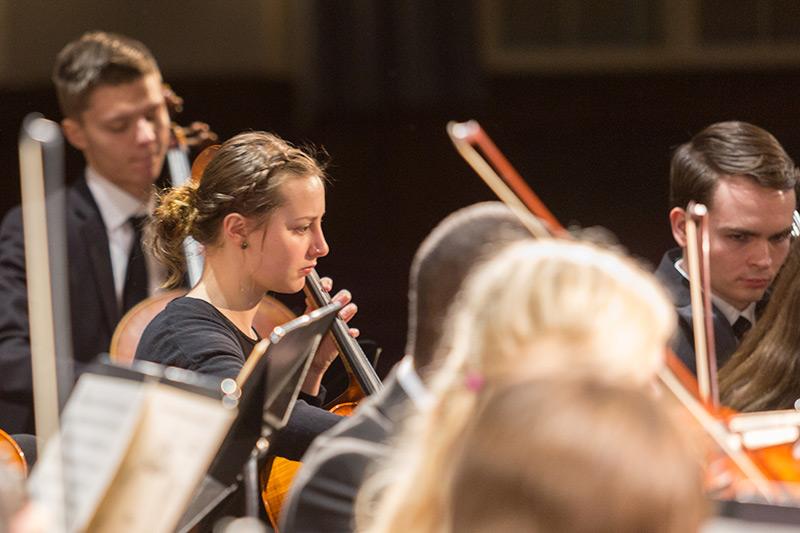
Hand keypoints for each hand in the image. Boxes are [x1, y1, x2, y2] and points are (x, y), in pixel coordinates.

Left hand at [301, 277, 358, 395]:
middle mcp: (331, 311)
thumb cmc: (304, 340)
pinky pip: (352, 331)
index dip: (327, 285)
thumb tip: (308, 299)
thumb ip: (307, 310)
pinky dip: (351, 331)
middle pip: (343, 295)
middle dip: (341, 296)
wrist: (309, 359)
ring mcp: (339, 322)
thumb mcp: (303, 322)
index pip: (325, 288)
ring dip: (348, 310)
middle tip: (336, 301)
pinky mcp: (344, 335)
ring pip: (351, 309)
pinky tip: (348, 332)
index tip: (325, 288)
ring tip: (342, 315)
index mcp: (319, 304)